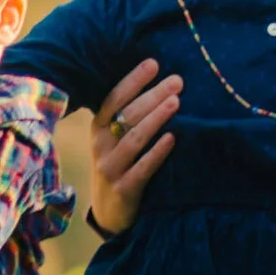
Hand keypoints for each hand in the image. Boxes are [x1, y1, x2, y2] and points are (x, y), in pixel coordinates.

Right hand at [87, 59, 180, 235]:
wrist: (109, 211)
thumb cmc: (118, 163)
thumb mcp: (114, 139)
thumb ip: (127, 115)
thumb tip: (158, 81)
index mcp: (98, 128)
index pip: (114, 98)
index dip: (133, 80)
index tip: (154, 63)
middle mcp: (101, 145)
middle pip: (127, 115)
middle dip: (153, 95)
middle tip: (177, 81)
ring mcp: (111, 168)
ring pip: (134, 139)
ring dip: (156, 118)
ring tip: (176, 102)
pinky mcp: (124, 188)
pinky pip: (143, 168)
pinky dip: (158, 152)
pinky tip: (173, 138)